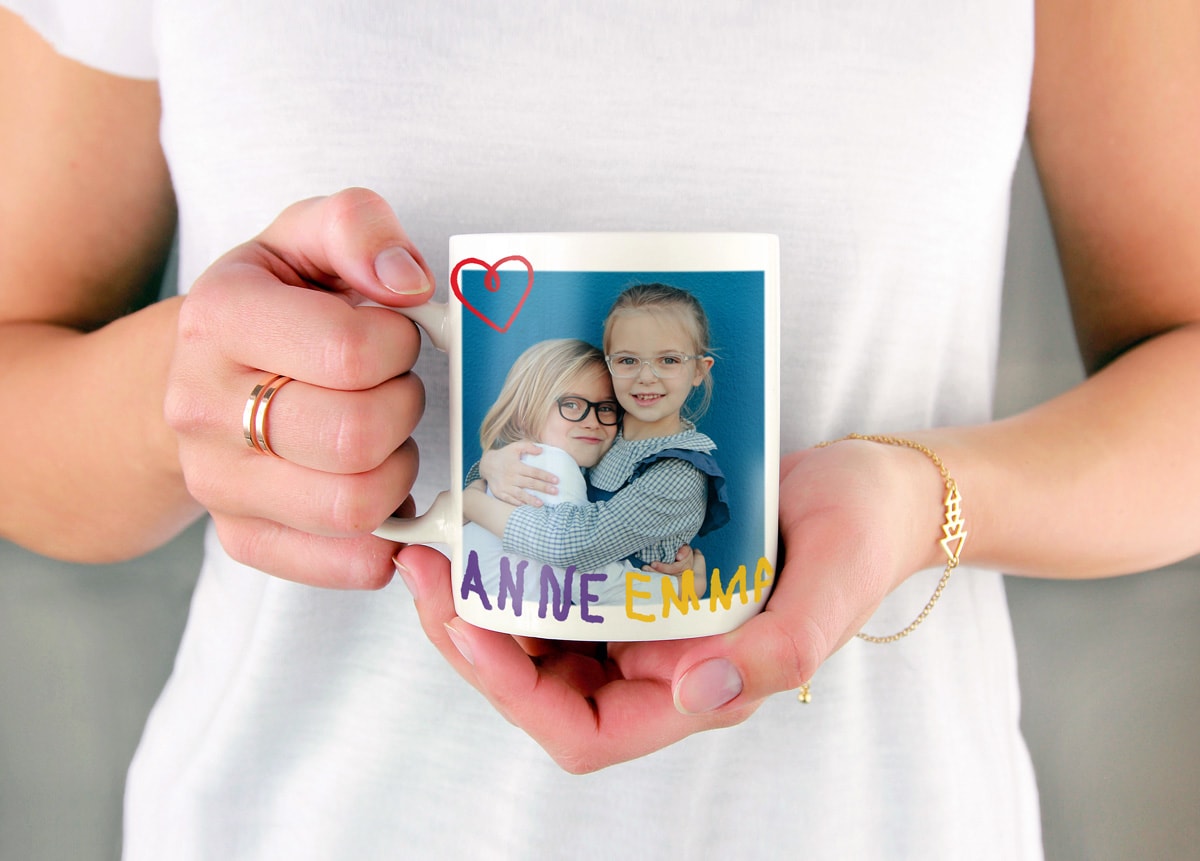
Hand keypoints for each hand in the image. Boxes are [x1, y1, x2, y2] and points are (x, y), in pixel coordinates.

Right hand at [166, 188, 434, 587]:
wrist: (206, 371)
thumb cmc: (279, 302)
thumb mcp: (307, 236)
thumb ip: (358, 228)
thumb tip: (407, 282)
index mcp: (218, 317)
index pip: (350, 353)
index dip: (399, 344)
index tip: (392, 335)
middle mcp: (200, 406)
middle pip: (355, 438)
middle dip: (404, 408)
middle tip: (393, 387)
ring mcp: (216, 482)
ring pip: (356, 507)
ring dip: (400, 468)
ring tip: (384, 435)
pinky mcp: (243, 538)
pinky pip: (346, 564)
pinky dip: (390, 538)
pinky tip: (387, 492)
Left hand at [395, 438, 942, 770]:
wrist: (872, 488)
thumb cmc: (861, 535)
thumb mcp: (832, 585)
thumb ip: (777, 651)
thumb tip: (692, 695)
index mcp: (699, 687)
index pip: (583, 728)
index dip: (513, 693)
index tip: (468, 626)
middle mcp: (659, 663)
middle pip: (538, 685)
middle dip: (470, 639)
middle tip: (425, 571)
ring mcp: (643, 616)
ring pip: (539, 635)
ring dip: (481, 599)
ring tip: (439, 544)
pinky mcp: (637, 570)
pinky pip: (562, 582)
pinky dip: (519, 561)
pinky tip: (493, 518)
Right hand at [479, 441, 557, 504]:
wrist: (486, 464)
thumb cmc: (504, 455)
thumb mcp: (515, 447)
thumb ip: (528, 446)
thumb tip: (541, 450)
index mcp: (516, 466)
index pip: (534, 472)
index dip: (545, 476)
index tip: (556, 480)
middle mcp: (511, 477)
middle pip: (530, 484)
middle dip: (543, 488)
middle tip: (555, 492)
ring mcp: (505, 486)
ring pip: (520, 494)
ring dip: (531, 500)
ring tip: (541, 504)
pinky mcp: (499, 493)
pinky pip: (510, 500)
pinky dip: (517, 503)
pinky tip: (526, 506)